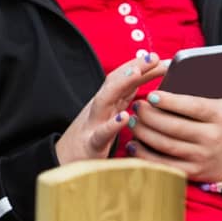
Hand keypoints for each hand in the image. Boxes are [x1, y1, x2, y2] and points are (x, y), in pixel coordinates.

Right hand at [54, 52, 169, 165]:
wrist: (63, 163)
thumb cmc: (91, 139)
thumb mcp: (109, 116)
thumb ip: (126, 100)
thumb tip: (151, 85)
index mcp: (105, 103)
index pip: (123, 79)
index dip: (139, 66)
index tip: (158, 56)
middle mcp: (98, 109)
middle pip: (115, 82)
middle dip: (133, 67)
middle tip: (153, 57)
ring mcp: (93, 124)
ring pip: (105, 100)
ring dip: (121, 84)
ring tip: (137, 73)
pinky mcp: (91, 145)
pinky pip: (101, 134)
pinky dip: (112, 125)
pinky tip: (124, 118)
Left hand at [128, 75, 221, 184]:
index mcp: (221, 116)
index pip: (193, 107)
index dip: (171, 101)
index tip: (151, 93)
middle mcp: (213, 138)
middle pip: (175, 127)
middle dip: (151, 116)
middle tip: (136, 105)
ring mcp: (202, 157)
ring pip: (167, 145)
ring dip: (145, 134)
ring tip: (132, 121)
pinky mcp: (193, 172)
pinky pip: (165, 165)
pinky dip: (146, 156)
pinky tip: (134, 145)